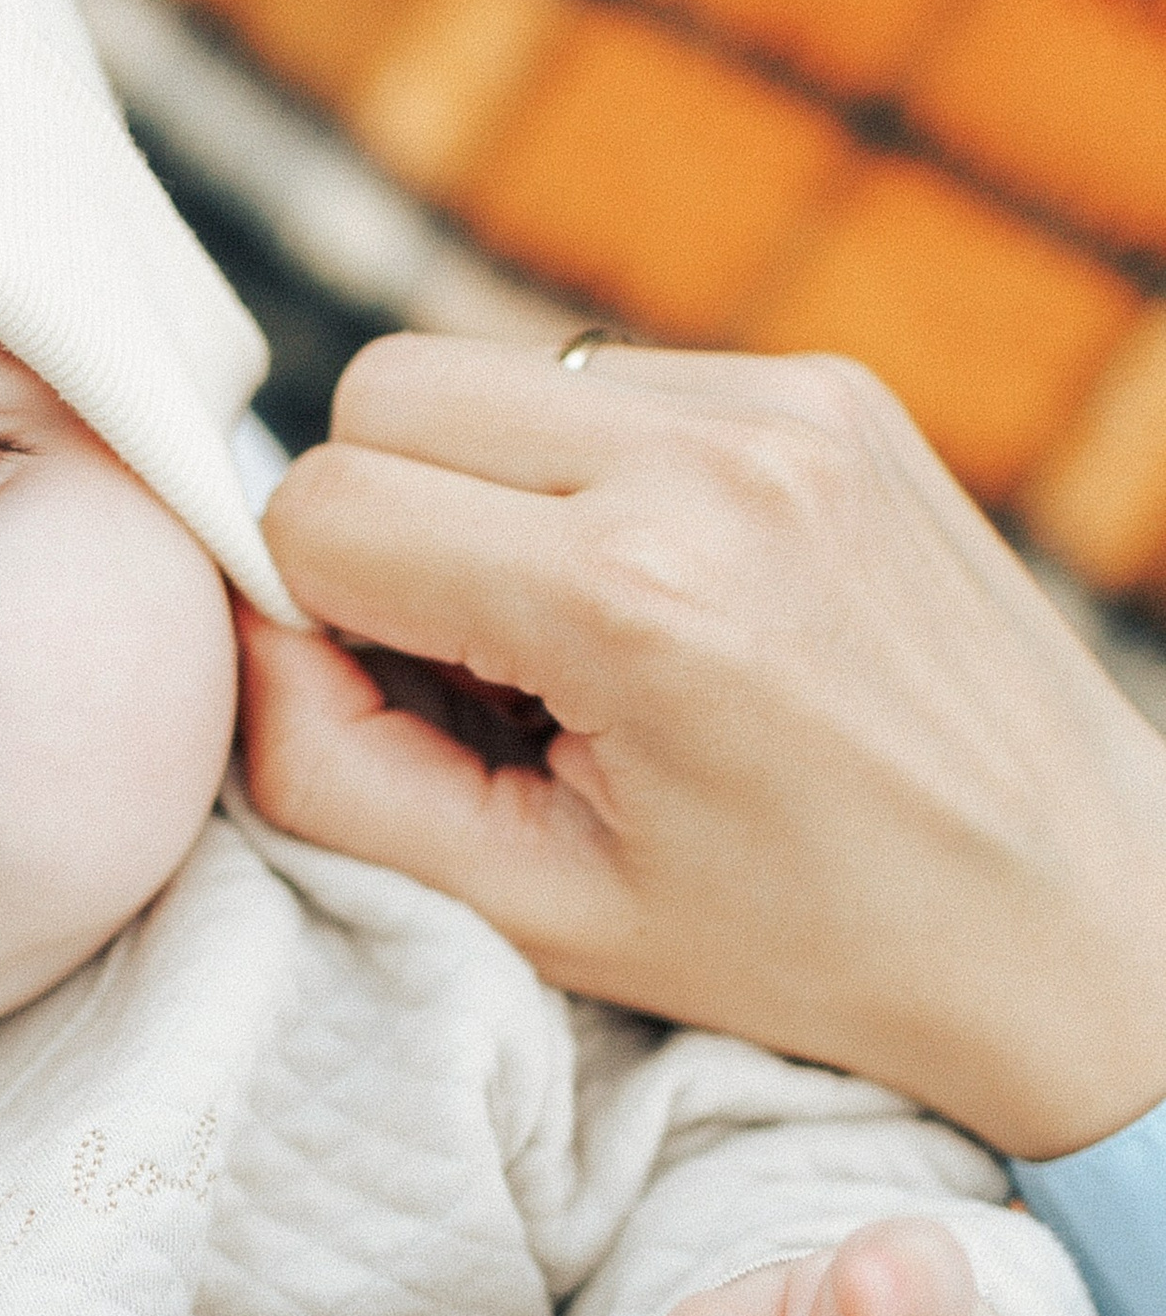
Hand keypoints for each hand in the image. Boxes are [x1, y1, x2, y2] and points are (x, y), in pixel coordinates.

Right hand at [241, 338, 1165, 1160]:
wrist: (1073, 916)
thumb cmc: (804, 945)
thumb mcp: (531, 911)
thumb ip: (328, 769)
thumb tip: (242, 626)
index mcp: (632, 599)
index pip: (322, 505)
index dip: (316, 620)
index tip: (403, 713)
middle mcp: (715, 459)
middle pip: (382, 390)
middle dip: (380, 526)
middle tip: (472, 672)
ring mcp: (787, 402)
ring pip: (486, 371)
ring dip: (483, 494)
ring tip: (580, 646)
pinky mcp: (830, 388)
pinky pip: (606, 384)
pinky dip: (588, 480)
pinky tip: (666, 601)